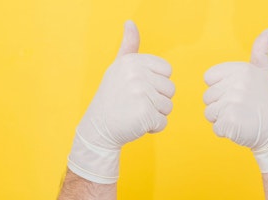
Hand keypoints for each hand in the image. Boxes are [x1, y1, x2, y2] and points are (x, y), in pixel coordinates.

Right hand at [68, 21, 174, 183]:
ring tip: (135, 112)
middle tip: (135, 103)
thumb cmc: (112, 97)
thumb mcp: (118, 68)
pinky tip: (136, 124)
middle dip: (157, 100)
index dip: (156, 83)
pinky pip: (163, 122)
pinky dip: (153, 127)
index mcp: (133, 61)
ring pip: (168, 106)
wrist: (97, 128)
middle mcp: (137, 74)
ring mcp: (141, 94)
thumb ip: (129, 46)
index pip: (167, 71)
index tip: (138, 88)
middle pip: (170, 89)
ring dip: (155, 114)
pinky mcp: (145, 114)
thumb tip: (130, 23)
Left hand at [203, 29, 267, 172]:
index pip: (208, 78)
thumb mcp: (262, 72)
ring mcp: (233, 103)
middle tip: (242, 107)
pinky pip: (215, 127)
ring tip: (242, 116)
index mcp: (239, 69)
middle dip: (221, 105)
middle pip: (207, 97)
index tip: (237, 92)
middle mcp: (236, 84)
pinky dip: (226, 131)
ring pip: (209, 113)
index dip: (220, 88)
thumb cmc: (266, 101)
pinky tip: (241, 127)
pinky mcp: (230, 121)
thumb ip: (260, 50)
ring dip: (222, 119)